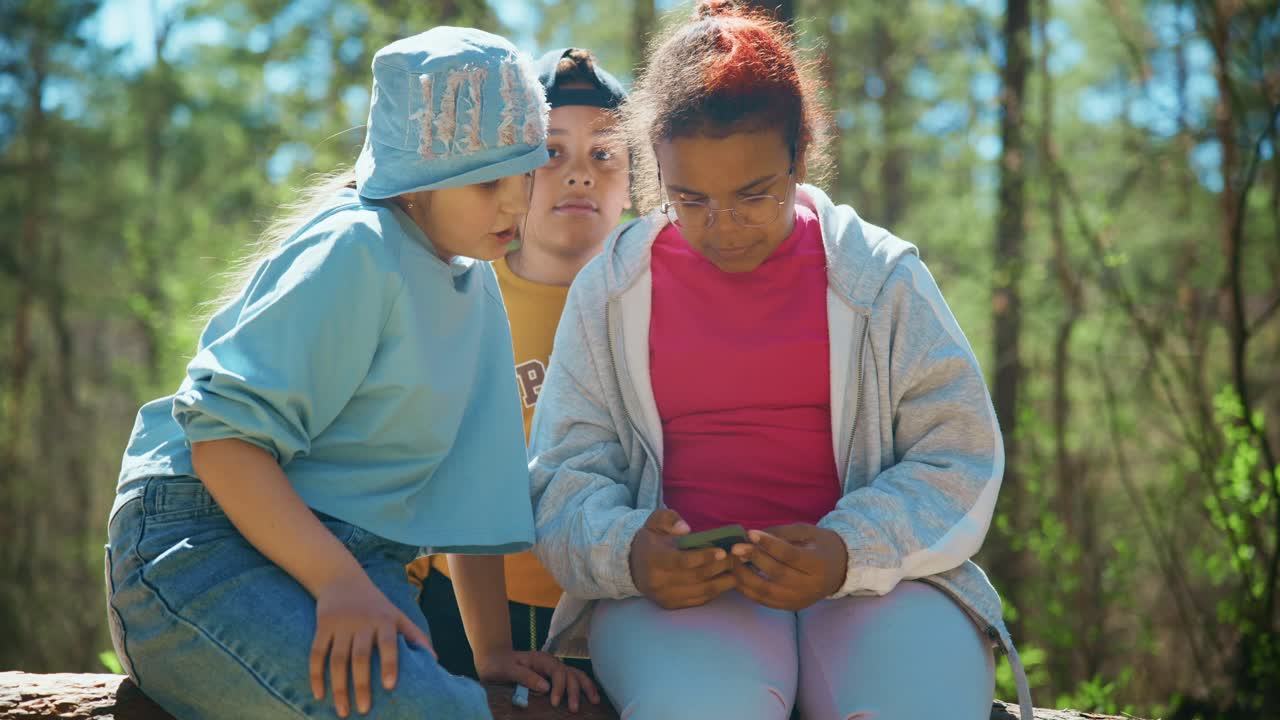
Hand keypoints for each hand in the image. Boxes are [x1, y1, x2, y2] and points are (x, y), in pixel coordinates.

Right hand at [309, 571, 434, 716]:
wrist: (342, 580)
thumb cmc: (376, 605)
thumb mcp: (397, 615)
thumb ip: (415, 636)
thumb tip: (435, 661)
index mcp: (384, 620)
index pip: (388, 643)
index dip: (389, 663)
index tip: (389, 686)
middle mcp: (362, 622)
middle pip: (360, 656)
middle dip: (361, 684)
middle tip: (364, 710)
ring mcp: (340, 625)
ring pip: (337, 659)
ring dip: (338, 687)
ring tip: (343, 711)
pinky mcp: (322, 626)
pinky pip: (317, 653)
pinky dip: (316, 675)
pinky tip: (319, 695)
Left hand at [475, 650, 599, 711]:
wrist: (493, 659)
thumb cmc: (498, 664)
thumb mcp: (508, 670)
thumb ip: (525, 676)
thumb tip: (546, 687)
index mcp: (541, 659)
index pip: (557, 671)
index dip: (560, 687)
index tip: (555, 703)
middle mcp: (550, 663)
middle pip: (570, 673)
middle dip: (575, 691)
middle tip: (574, 709)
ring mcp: (553, 669)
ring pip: (575, 674)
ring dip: (586, 687)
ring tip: (595, 701)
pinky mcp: (552, 676)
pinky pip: (571, 679)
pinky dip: (582, 686)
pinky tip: (589, 696)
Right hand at [628, 509, 736, 609]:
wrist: (632, 565)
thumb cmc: (651, 539)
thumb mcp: (656, 521)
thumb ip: (669, 519)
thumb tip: (686, 529)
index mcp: (654, 558)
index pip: (682, 561)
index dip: (704, 557)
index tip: (722, 551)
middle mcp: (658, 581)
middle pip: (696, 577)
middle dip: (719, 568)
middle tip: (736, 558)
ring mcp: (665, 596)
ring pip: (700, 591)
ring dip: (722, 582)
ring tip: (737, 571)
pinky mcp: (672, 605)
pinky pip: (698, 600)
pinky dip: (715, 592)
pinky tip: (726, 582)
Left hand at [730, 524, 847, 611]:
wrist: (839, 569)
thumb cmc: (821, 545)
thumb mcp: (807, 532)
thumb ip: (782, 533)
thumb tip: (753, 536)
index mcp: (818, 564)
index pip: (790, 555)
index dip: (769, 544)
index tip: (750, 533)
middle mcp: (811, 586)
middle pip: (777, 574)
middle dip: (753, 559)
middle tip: (735, 548)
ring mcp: (800, 599)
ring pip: (767, 591)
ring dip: (745, 577)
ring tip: (733, 562)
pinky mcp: (791, 607)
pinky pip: (765, 601)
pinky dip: (748, 590)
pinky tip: (739, 577)